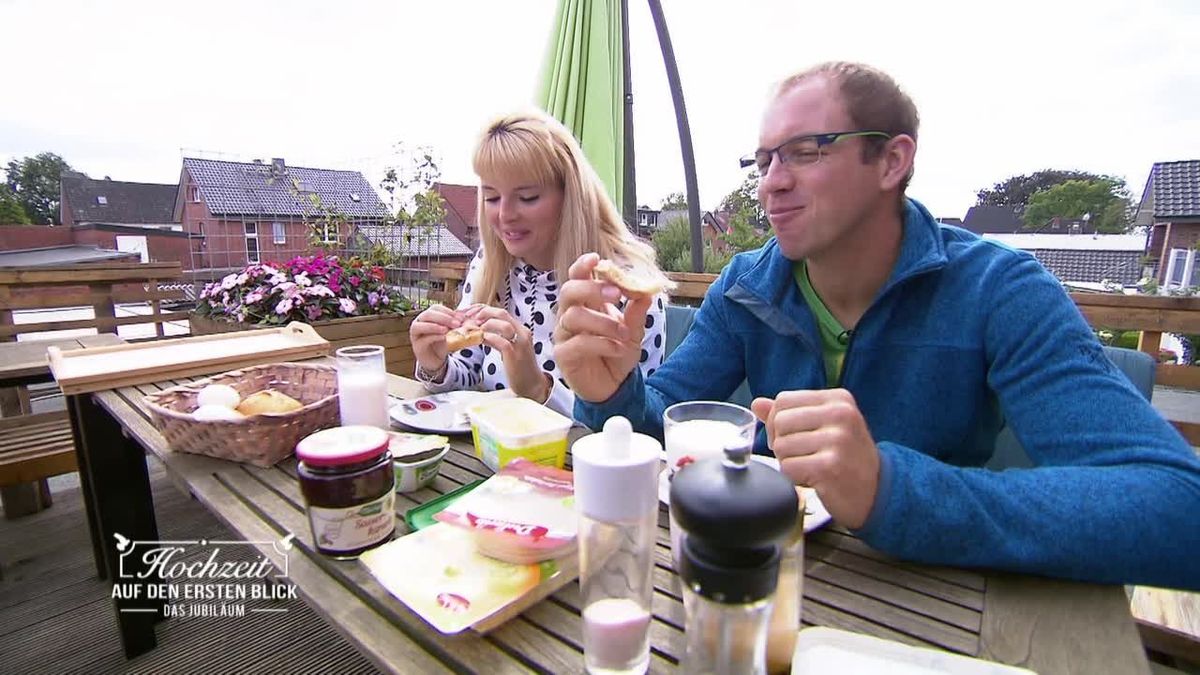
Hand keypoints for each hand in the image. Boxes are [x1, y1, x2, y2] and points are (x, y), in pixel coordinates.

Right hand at [408, 304, 462, 374]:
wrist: (435, 360)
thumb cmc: (440, 343)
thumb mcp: (448, 331)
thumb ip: (453, 324)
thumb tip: (463, 316)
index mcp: (427, 316)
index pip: (435, 308)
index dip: (447, 311)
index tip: (460, 317)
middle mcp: (419, 322)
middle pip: (427, 314)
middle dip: (443, 318)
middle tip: (457, 323)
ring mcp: (415, 334)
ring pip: (420, 325)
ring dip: (434, 326)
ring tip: (447, 329)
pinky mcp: (417, 346)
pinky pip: (423, 339)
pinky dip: (434, 336)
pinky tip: (443, 337)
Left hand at [471, 305, 550, 402]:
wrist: (532, 385)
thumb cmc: (518, 368)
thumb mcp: (507, 349)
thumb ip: (496, 339)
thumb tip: (479, 332)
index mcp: (520, 329)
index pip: (501, 312)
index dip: (483, 310)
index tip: (469, 313)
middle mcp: (522, 333)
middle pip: (502, 313)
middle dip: (483, 313)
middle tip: (468, 319)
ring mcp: (520, 343)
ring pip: (503, 324)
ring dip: (485, 324)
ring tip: (472, 330)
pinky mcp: (515, 355)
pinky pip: (501, 341)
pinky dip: (488, 338)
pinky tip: (478, 340)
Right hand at [553, 253, 651, 401]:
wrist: (613, 385)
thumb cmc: (617, 353)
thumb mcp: (633, 332)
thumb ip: (636, 312)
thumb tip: (646, 291)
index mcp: (586, 304)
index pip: (577, 278)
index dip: (582, 266)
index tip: (596, 258)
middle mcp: (570, 315)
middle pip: (568, 291)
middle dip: (592, 288)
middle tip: (616, 294)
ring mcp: (564, 335)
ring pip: (574, 316)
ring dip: (604, 322)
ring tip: (623, 333)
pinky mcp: (563, 355)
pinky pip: (578, 343)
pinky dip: (603, 343)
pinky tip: (618, 348)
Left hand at [752, 389, 880, 528]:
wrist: (877, 492)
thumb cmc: (847, 458)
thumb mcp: (825, 427)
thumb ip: (792, 413)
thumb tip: (757, 404)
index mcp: (838, 399)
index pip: (783, 400)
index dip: (778, 422)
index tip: (795, 437)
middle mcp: (840, 414)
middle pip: (779, 422)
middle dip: (782, 443)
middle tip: (804, 456)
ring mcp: (837, 440)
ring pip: (780, 446)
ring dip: (789, 462)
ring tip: (812, 467)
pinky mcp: (830, 467)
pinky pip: (788, 468)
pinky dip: (794, 478)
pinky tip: (814, 480)